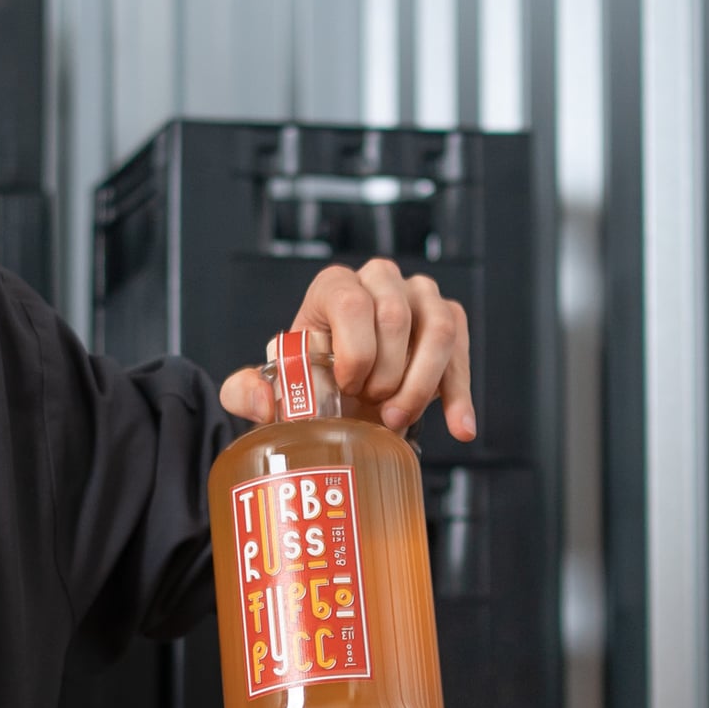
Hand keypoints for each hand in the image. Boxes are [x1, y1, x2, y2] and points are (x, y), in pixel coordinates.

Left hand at [220, 258, 477, 437]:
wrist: (344, 391)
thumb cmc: (312, 379)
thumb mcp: (273, 386)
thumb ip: (245, 392)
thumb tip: (263, 403)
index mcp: (334, 286)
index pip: (351, 303)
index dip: (354, 352)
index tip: (346, 388)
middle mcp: (380, 280)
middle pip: (396, 316)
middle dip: (386, 374)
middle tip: (371, 408)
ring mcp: (420, 296)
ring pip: (440, 328)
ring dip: (422, 383)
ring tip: (399, 419)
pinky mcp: (449, 320)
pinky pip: (462, 350)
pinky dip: (460, 396)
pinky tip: (460, 427)